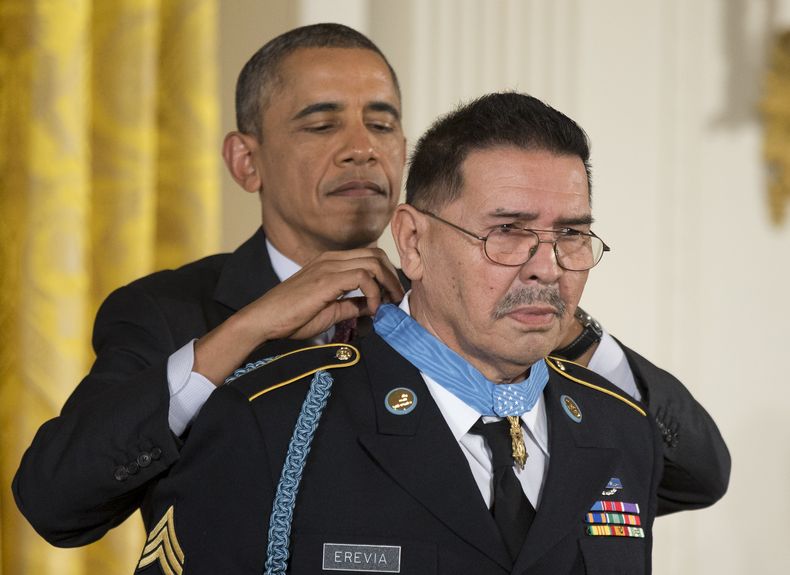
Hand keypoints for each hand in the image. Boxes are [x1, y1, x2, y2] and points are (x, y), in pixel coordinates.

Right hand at [194, 248, 403, 384]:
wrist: (264, 321)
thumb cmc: (292, 318)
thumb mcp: (330, 311)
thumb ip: (351, 305)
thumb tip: (372, 307)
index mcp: (330, 263)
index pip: (370, 257)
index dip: (386, 276)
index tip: (391, 298)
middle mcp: (330, 259)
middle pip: (376, 255)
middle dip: (392, 277)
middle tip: (396, 300)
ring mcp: (328, 266)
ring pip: (373, 262)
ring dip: (387, 284)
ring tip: (387, 305)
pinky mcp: (326, 279)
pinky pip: (363, 276)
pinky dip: (374, 292)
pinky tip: (371, 309)